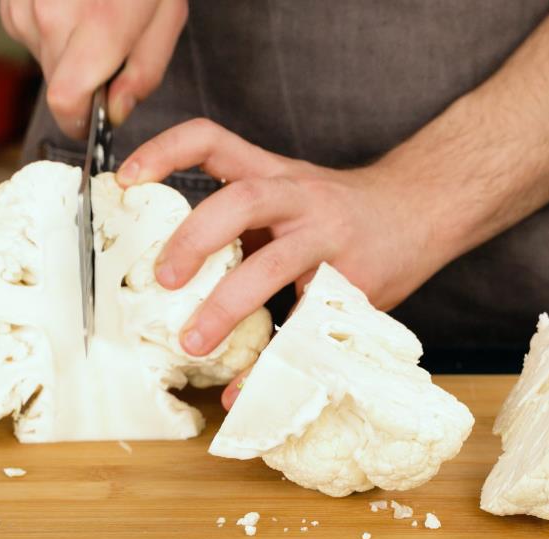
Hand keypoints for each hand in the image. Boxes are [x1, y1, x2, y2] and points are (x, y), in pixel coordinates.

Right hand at [0, 0, 186, 136]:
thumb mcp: (167, 17)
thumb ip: (144, 73)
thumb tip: (115, 112)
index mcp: (99, 26)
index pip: (65, 101)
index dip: (78, 122)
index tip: (91, 125)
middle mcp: (53, 16)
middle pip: (57, 86)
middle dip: (84, 85)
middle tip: (110, 53)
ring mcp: (26, 6)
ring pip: (44, 62)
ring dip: (68, 57)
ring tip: (93, 20)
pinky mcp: (11, 1)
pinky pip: (30, 36)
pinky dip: (52, 33)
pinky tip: (72, 9)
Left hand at [116, 118, 453, 358]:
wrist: (423, 209)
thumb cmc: (340, 210)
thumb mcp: (289, 193)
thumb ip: (241, 220)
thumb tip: (168, 268)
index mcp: (273, 173)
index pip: (213, 139)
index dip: (165, 152)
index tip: (125, 180)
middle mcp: (300, 198)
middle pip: (243, 201)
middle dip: (195, 238)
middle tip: (163, 279)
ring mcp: (329, 240)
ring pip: (274, 265)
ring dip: (227, 305)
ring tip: (194, 342)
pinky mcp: (353, 285)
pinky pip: (306, 326)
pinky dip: (270, 364)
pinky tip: (243, 390)